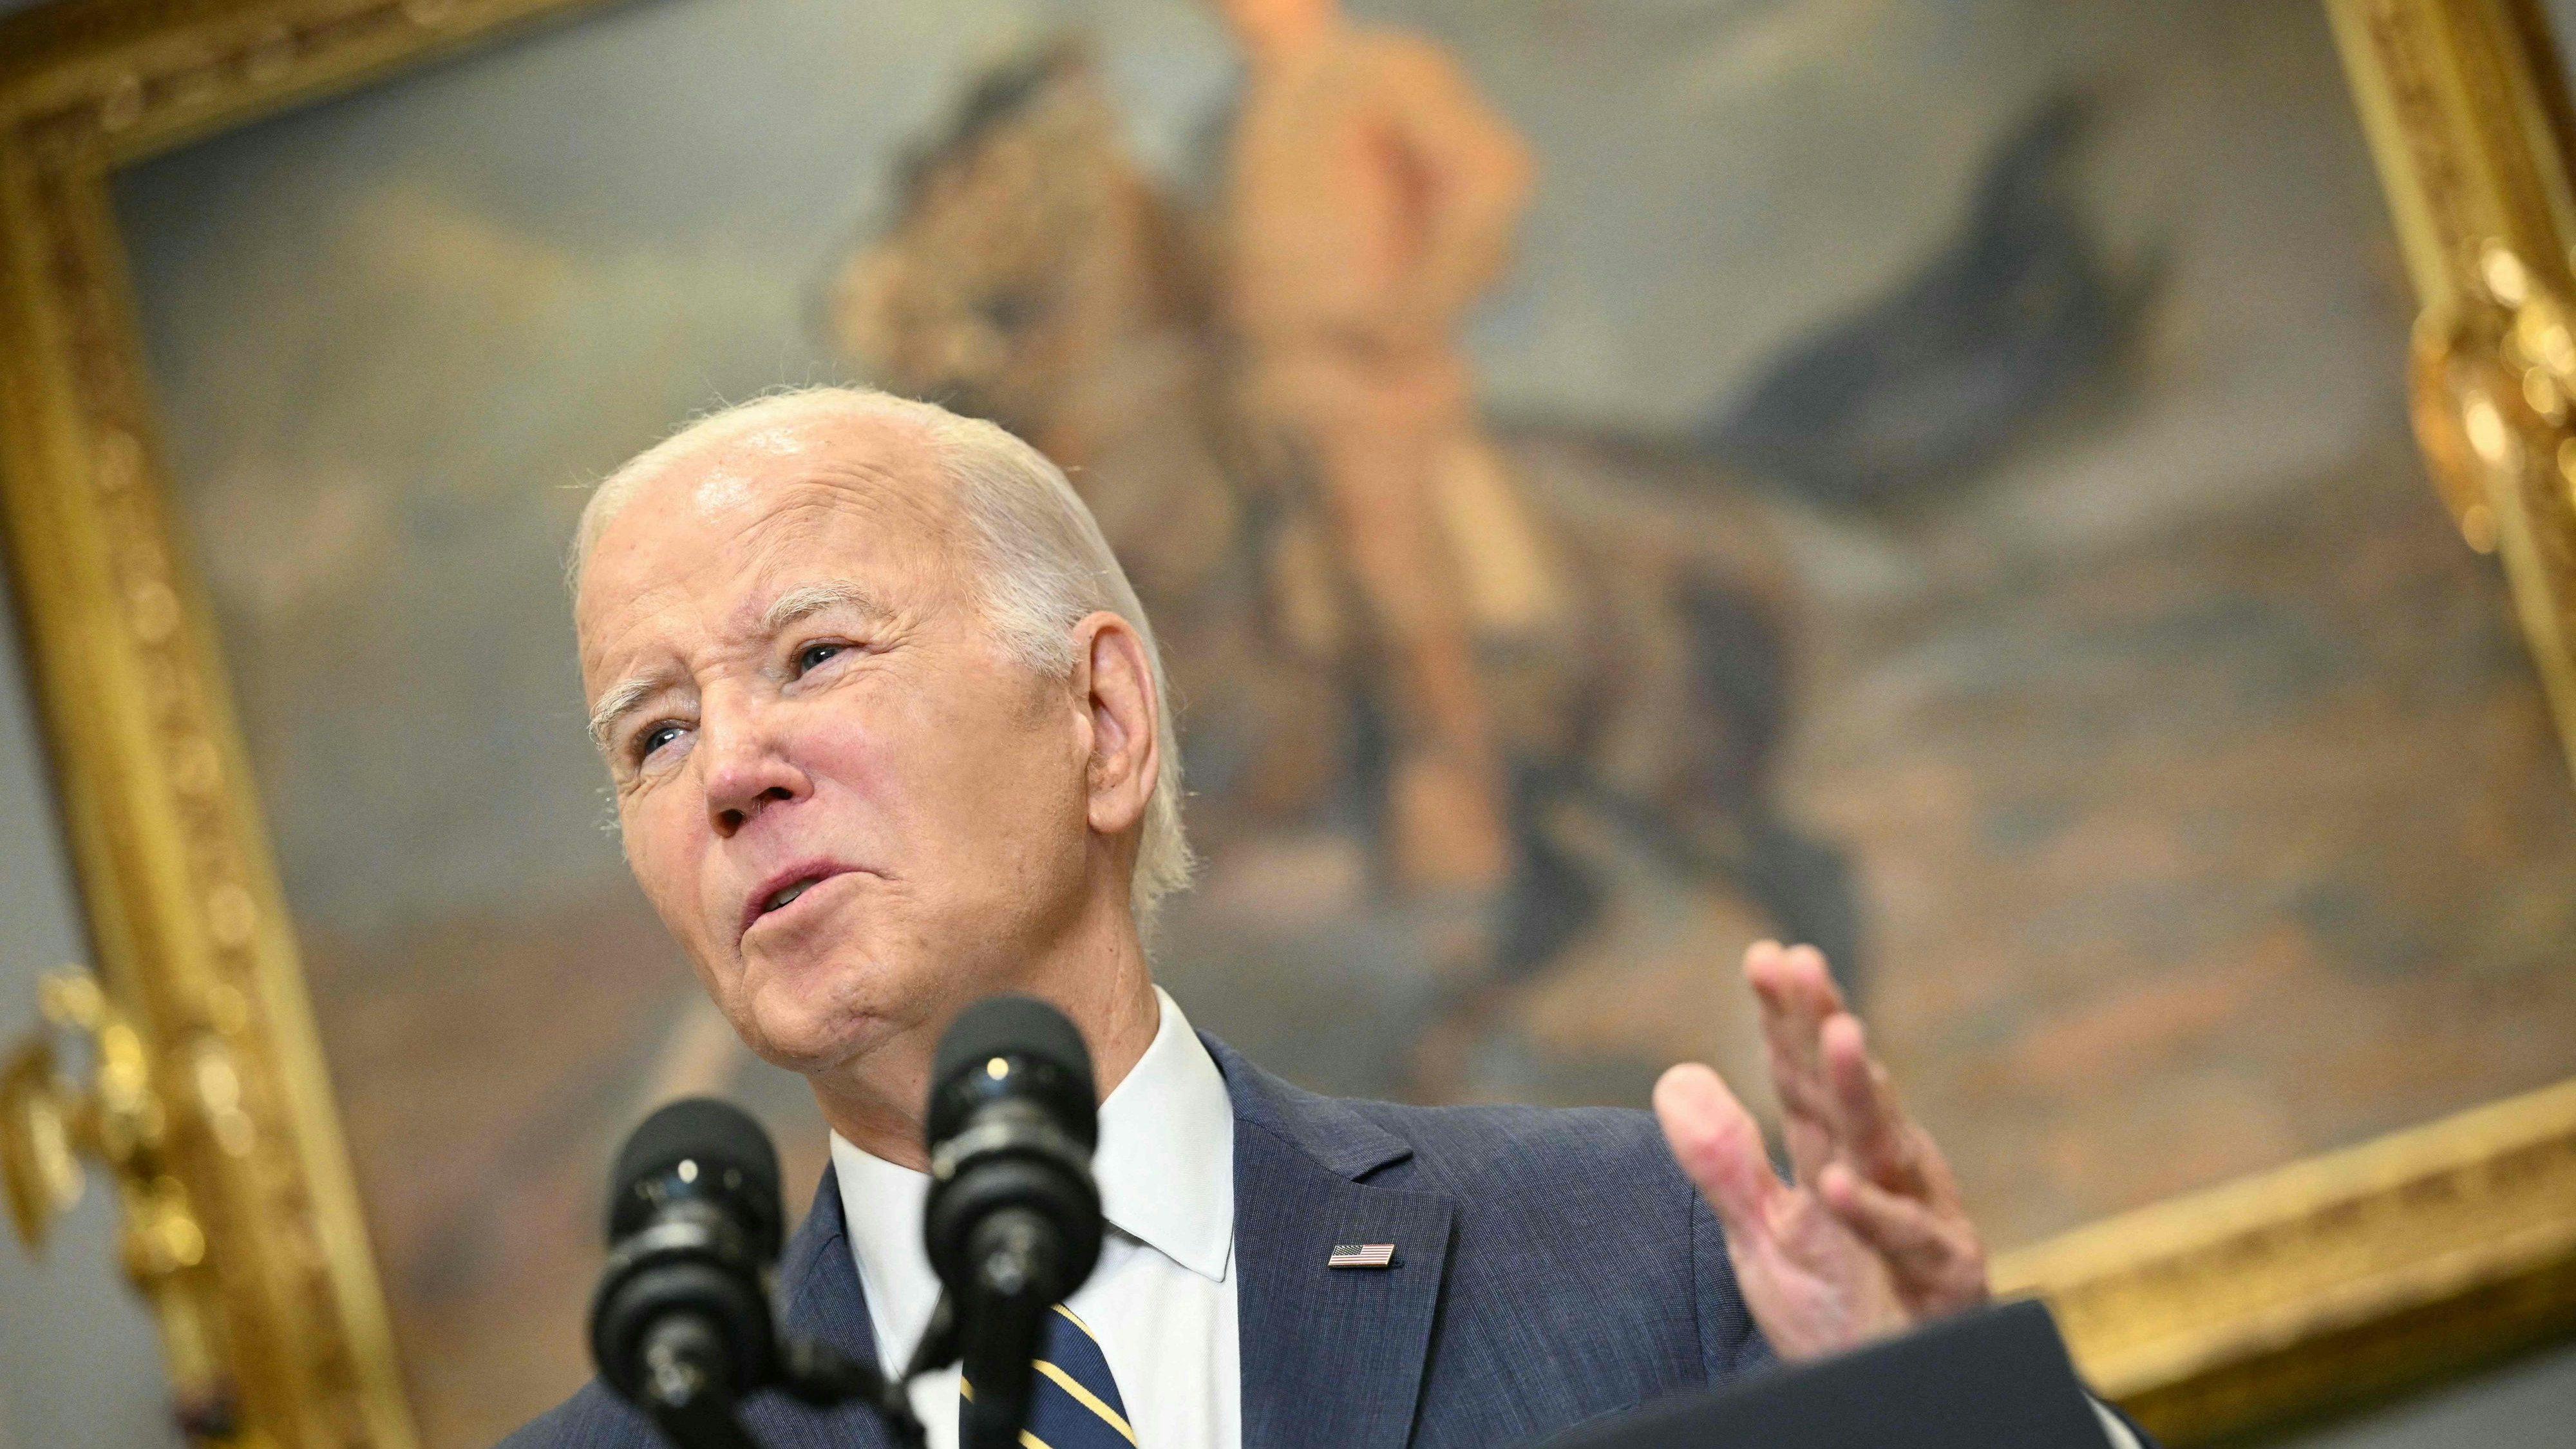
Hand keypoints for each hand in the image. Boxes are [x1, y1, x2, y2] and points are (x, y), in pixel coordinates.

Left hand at [1654, 941, 1988, 1359]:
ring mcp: (1921, 1221)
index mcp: (1841, 1157)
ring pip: (1889, 1146)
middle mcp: (1887, 1174)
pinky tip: (1839, 1183)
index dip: (1785, 1019)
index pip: (1804, 1079)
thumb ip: (1724, 1163)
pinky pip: (1909, 1242)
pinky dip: (1875, 1214)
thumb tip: (1674, 1076)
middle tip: (1799, 961)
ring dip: (1862, 1091)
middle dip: (1823, 1024)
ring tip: (1836, 1032)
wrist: (1890, 1400)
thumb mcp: (1765, 1237)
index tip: (1764, 957)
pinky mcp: (1943, 1280)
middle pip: (1847, 1090)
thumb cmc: (1841, 1314)